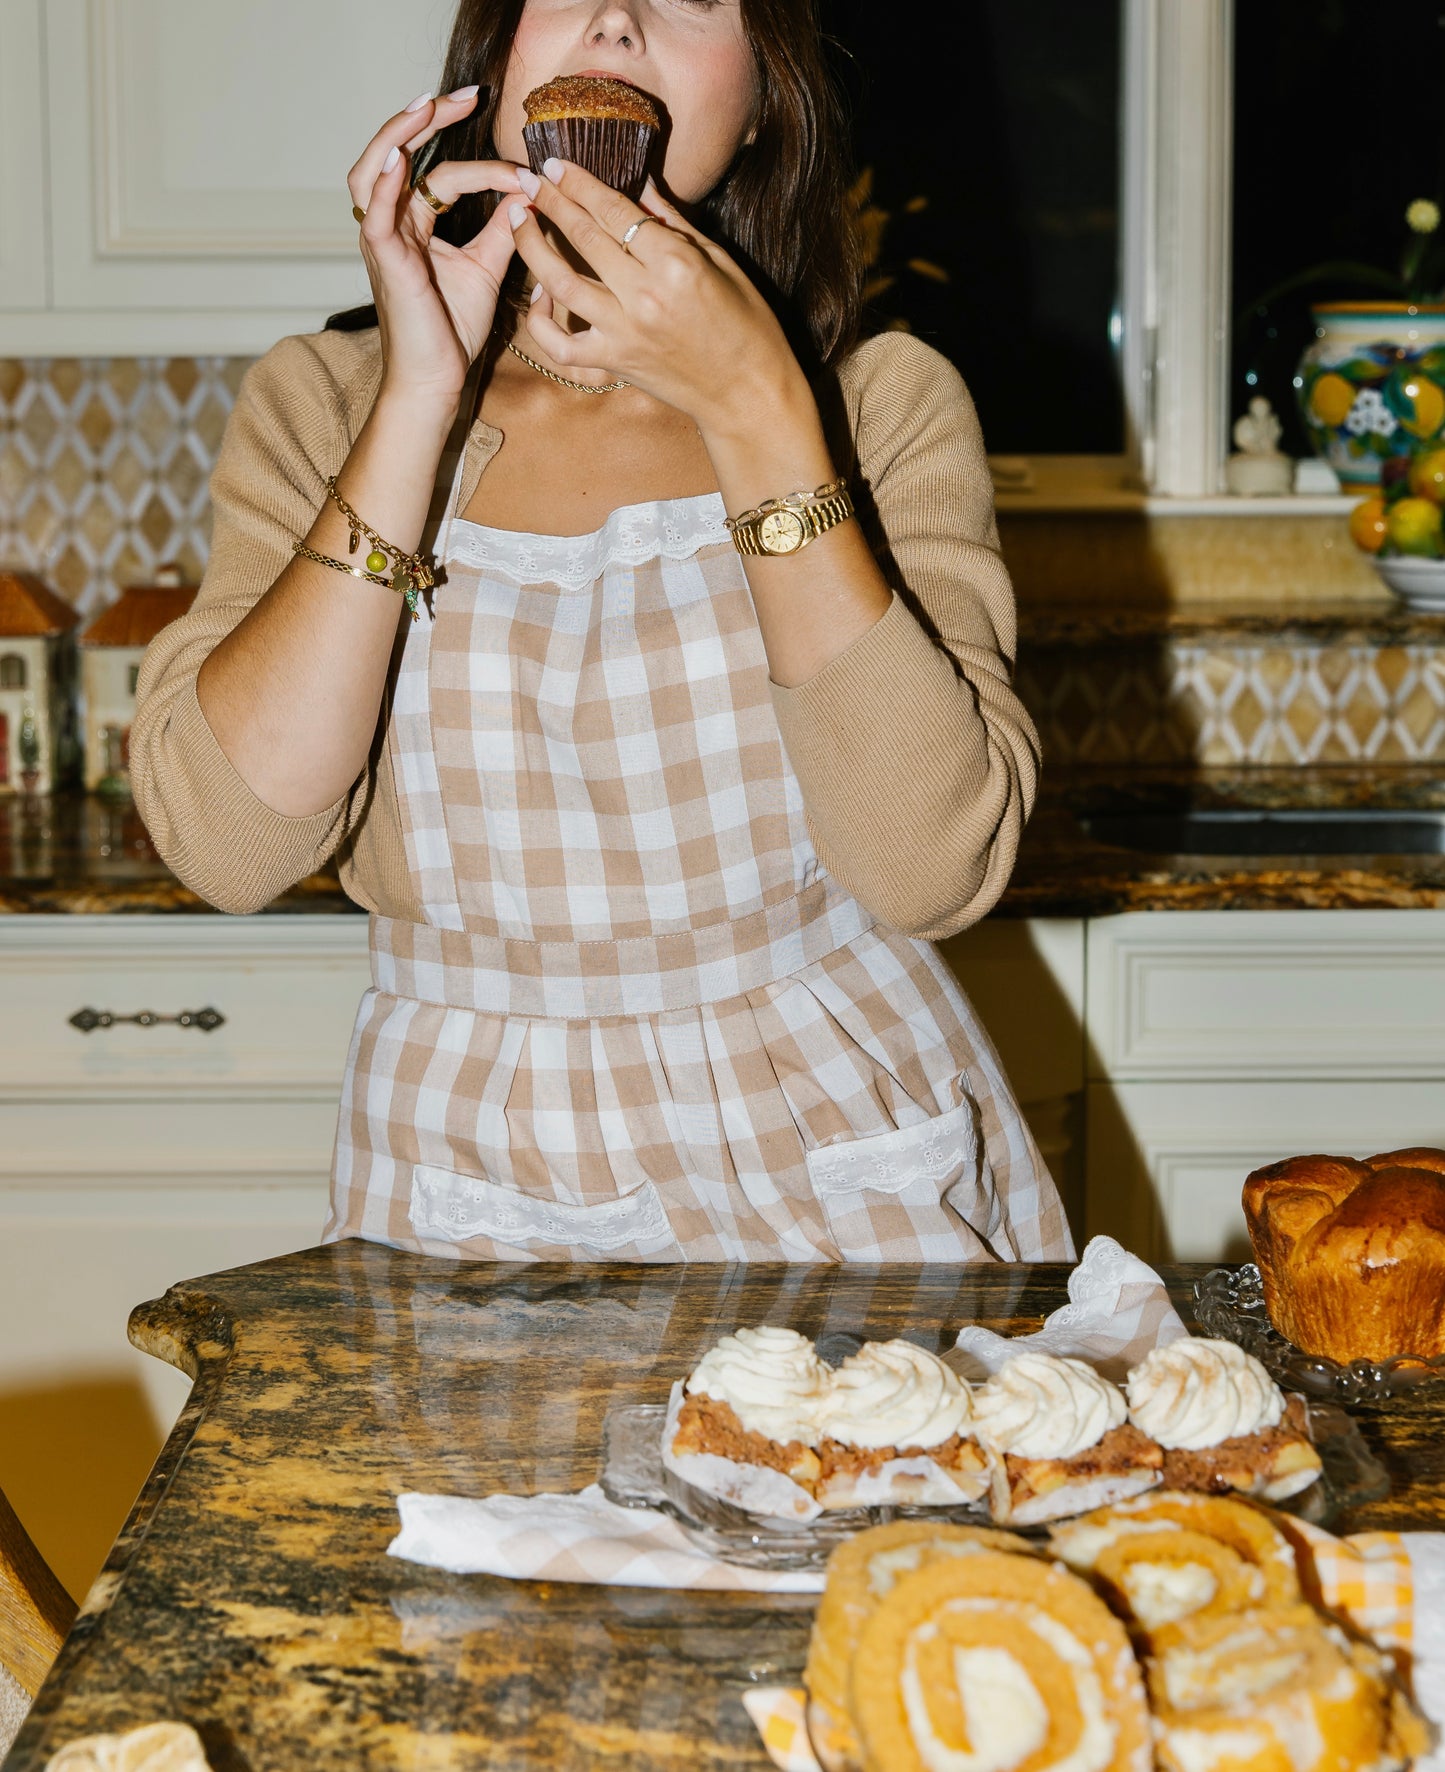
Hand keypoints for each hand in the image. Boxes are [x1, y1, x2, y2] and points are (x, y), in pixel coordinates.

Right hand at [348, 91, 524, 412]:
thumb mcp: (486, 268)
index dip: (485, 167)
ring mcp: (383, 241)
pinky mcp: (384, 262)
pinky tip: (400, 160)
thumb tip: (527, 193)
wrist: (437, 379)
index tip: (525, 172)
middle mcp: (393, 225)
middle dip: (427, 120)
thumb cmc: (452, 330)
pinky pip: (374, 215)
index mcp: (415, 225)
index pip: (443, 175)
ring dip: (396, 135)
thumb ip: (502, 229)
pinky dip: (383, 184)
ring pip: (373, 172)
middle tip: (466, 97)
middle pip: (398, 155)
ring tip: (424, 106)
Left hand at [507, 160, 807, 435]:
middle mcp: (644, 296)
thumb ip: (673, 222)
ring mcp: (623, 332)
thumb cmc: (745, 325)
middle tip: (529, 178)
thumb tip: (641, 182)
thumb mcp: (719, 261)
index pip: (615, 210)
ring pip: (560, 283)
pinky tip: (535, 294)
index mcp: (675, 263)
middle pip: (584, 237)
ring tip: (519, 219)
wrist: (746, 394)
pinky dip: (540, 321)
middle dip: (551, 201)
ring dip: (532, 247)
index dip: (580, 183)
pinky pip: (560, 344)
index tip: (557, 164)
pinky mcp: (613, 363)